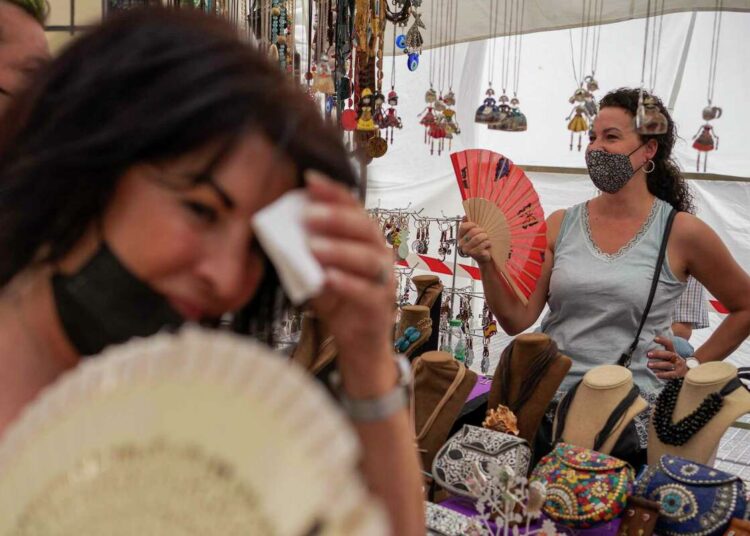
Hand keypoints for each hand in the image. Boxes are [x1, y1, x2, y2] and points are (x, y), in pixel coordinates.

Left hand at [304, 172, 395, 390]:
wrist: (357, 343)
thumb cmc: (339, 301)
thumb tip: (282, 231)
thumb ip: (306, 253)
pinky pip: (367, 291)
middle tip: (309, 214)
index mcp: (365, 239)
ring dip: (340, 250)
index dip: (334, 192)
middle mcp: (380, 254)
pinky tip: (327, 278)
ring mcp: (384, 280)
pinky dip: (347, 283)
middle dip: (337, 219)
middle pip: (365, 229)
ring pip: (368, 259)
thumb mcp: (318, 271)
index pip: (353, 208)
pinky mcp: (381, 306)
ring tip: (313, 247)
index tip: (309, 180)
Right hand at [458, 217, 491, 264]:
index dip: (472, 224)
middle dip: (482, 231)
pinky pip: (482, 244)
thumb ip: (468, 224)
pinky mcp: (474, 254)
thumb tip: (464, 216)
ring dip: (485, 237)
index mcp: (460, 237)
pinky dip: (487, 243)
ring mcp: (467, 250)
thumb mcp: (473, 233)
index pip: (464, 226)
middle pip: (472, 232)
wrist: (484, 257)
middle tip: (485, 233)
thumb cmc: (479, 244)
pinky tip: (487, 244)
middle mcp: (461, 244)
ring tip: (486, 239)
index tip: (477, 226)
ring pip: (478, 238)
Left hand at [647, 336, 687, 379]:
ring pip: (667, 365)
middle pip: (668, 354)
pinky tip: (655, 375)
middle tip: (648, 354)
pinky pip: (669, 374)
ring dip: (658, 365)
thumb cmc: (674, 362)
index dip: (663, 340)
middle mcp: (676, 358)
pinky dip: (662, 374)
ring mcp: (677, 366)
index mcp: (673, 352)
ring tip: (649, 365)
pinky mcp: (677, 374)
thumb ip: (662, 350)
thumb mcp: (671, 355)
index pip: (669, 344)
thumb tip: (650, 343)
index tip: (655, 339)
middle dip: (658, 354)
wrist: (688, 371)